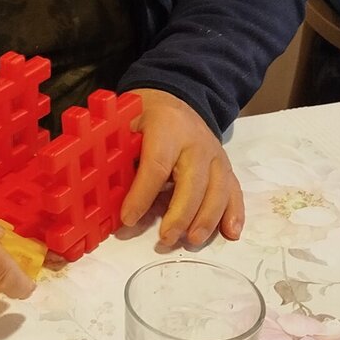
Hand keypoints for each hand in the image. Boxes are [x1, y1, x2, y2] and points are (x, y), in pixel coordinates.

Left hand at [119, 88, 243, 247]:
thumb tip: (105, 196)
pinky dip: (235, 213)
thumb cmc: (145, 118)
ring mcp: (215, 155)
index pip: (156, 165)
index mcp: (167, 128)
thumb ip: (119, 156)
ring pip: (218, 189)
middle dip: (180, 214)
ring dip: (207, 218)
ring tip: (192, 241)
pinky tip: (231, 233)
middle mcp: (197, 141)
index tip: (128, 219)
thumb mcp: (125, 125)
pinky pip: (234, 190)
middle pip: (193, 182)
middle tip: (166, 238)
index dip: (142, 195)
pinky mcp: (225, 166)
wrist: (175, 98)